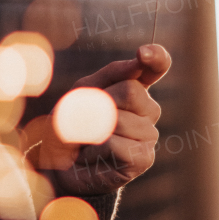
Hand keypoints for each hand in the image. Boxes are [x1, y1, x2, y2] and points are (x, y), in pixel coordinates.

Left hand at [27, 44, 170, 195]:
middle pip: (131, 91)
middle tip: (86, 119)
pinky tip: (93, 156)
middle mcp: (149, 109)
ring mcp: (150, 134)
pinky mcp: (144, 158)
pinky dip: (94, 150)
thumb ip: (111, 74)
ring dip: (91, 130)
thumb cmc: (73, 124)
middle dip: (100, 102)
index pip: (157, 65)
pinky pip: (115, 144)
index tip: (142, 53)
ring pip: (120, 120)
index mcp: (136, 86)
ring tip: (88, 141)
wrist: (61, 166)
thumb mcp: (84, 91)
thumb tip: (137, 63)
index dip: (156, 57)